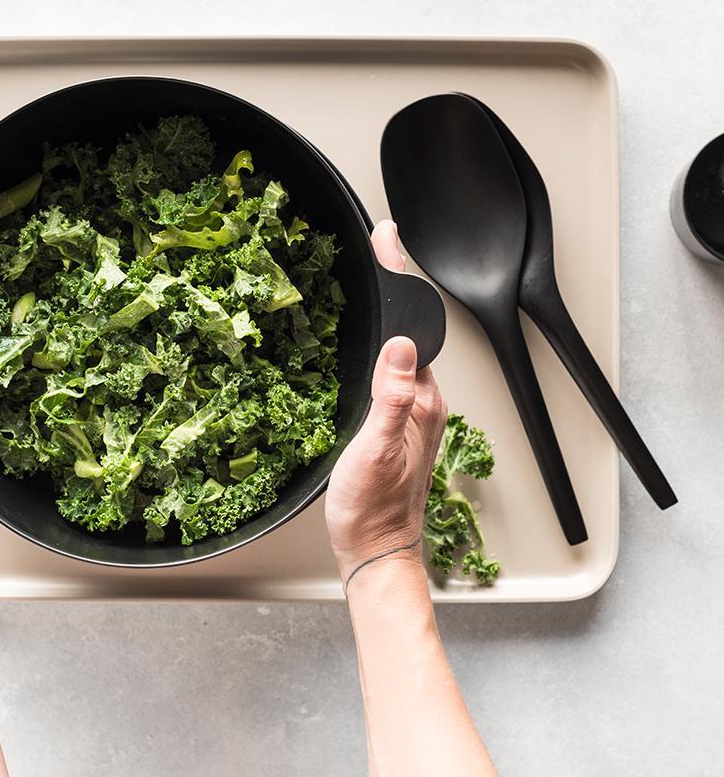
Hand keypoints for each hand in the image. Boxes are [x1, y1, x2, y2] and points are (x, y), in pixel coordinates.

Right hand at [325, 219, 447, 585]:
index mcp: (423, 401)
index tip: (387, 241)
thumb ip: (392, 400)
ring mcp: (411, 411)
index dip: (398, 279)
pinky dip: (381, 344)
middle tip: (378, 244)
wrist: (374, 551)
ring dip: (389, 313)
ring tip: (373, 276)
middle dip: (396, 284)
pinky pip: (392, 371)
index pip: (414, 327)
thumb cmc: (372, 510)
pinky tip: (369, 339)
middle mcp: (423, 401)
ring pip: (402, 349)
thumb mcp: (376, 452)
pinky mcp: (398, 422)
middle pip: (411, 330)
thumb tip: (401, 346)